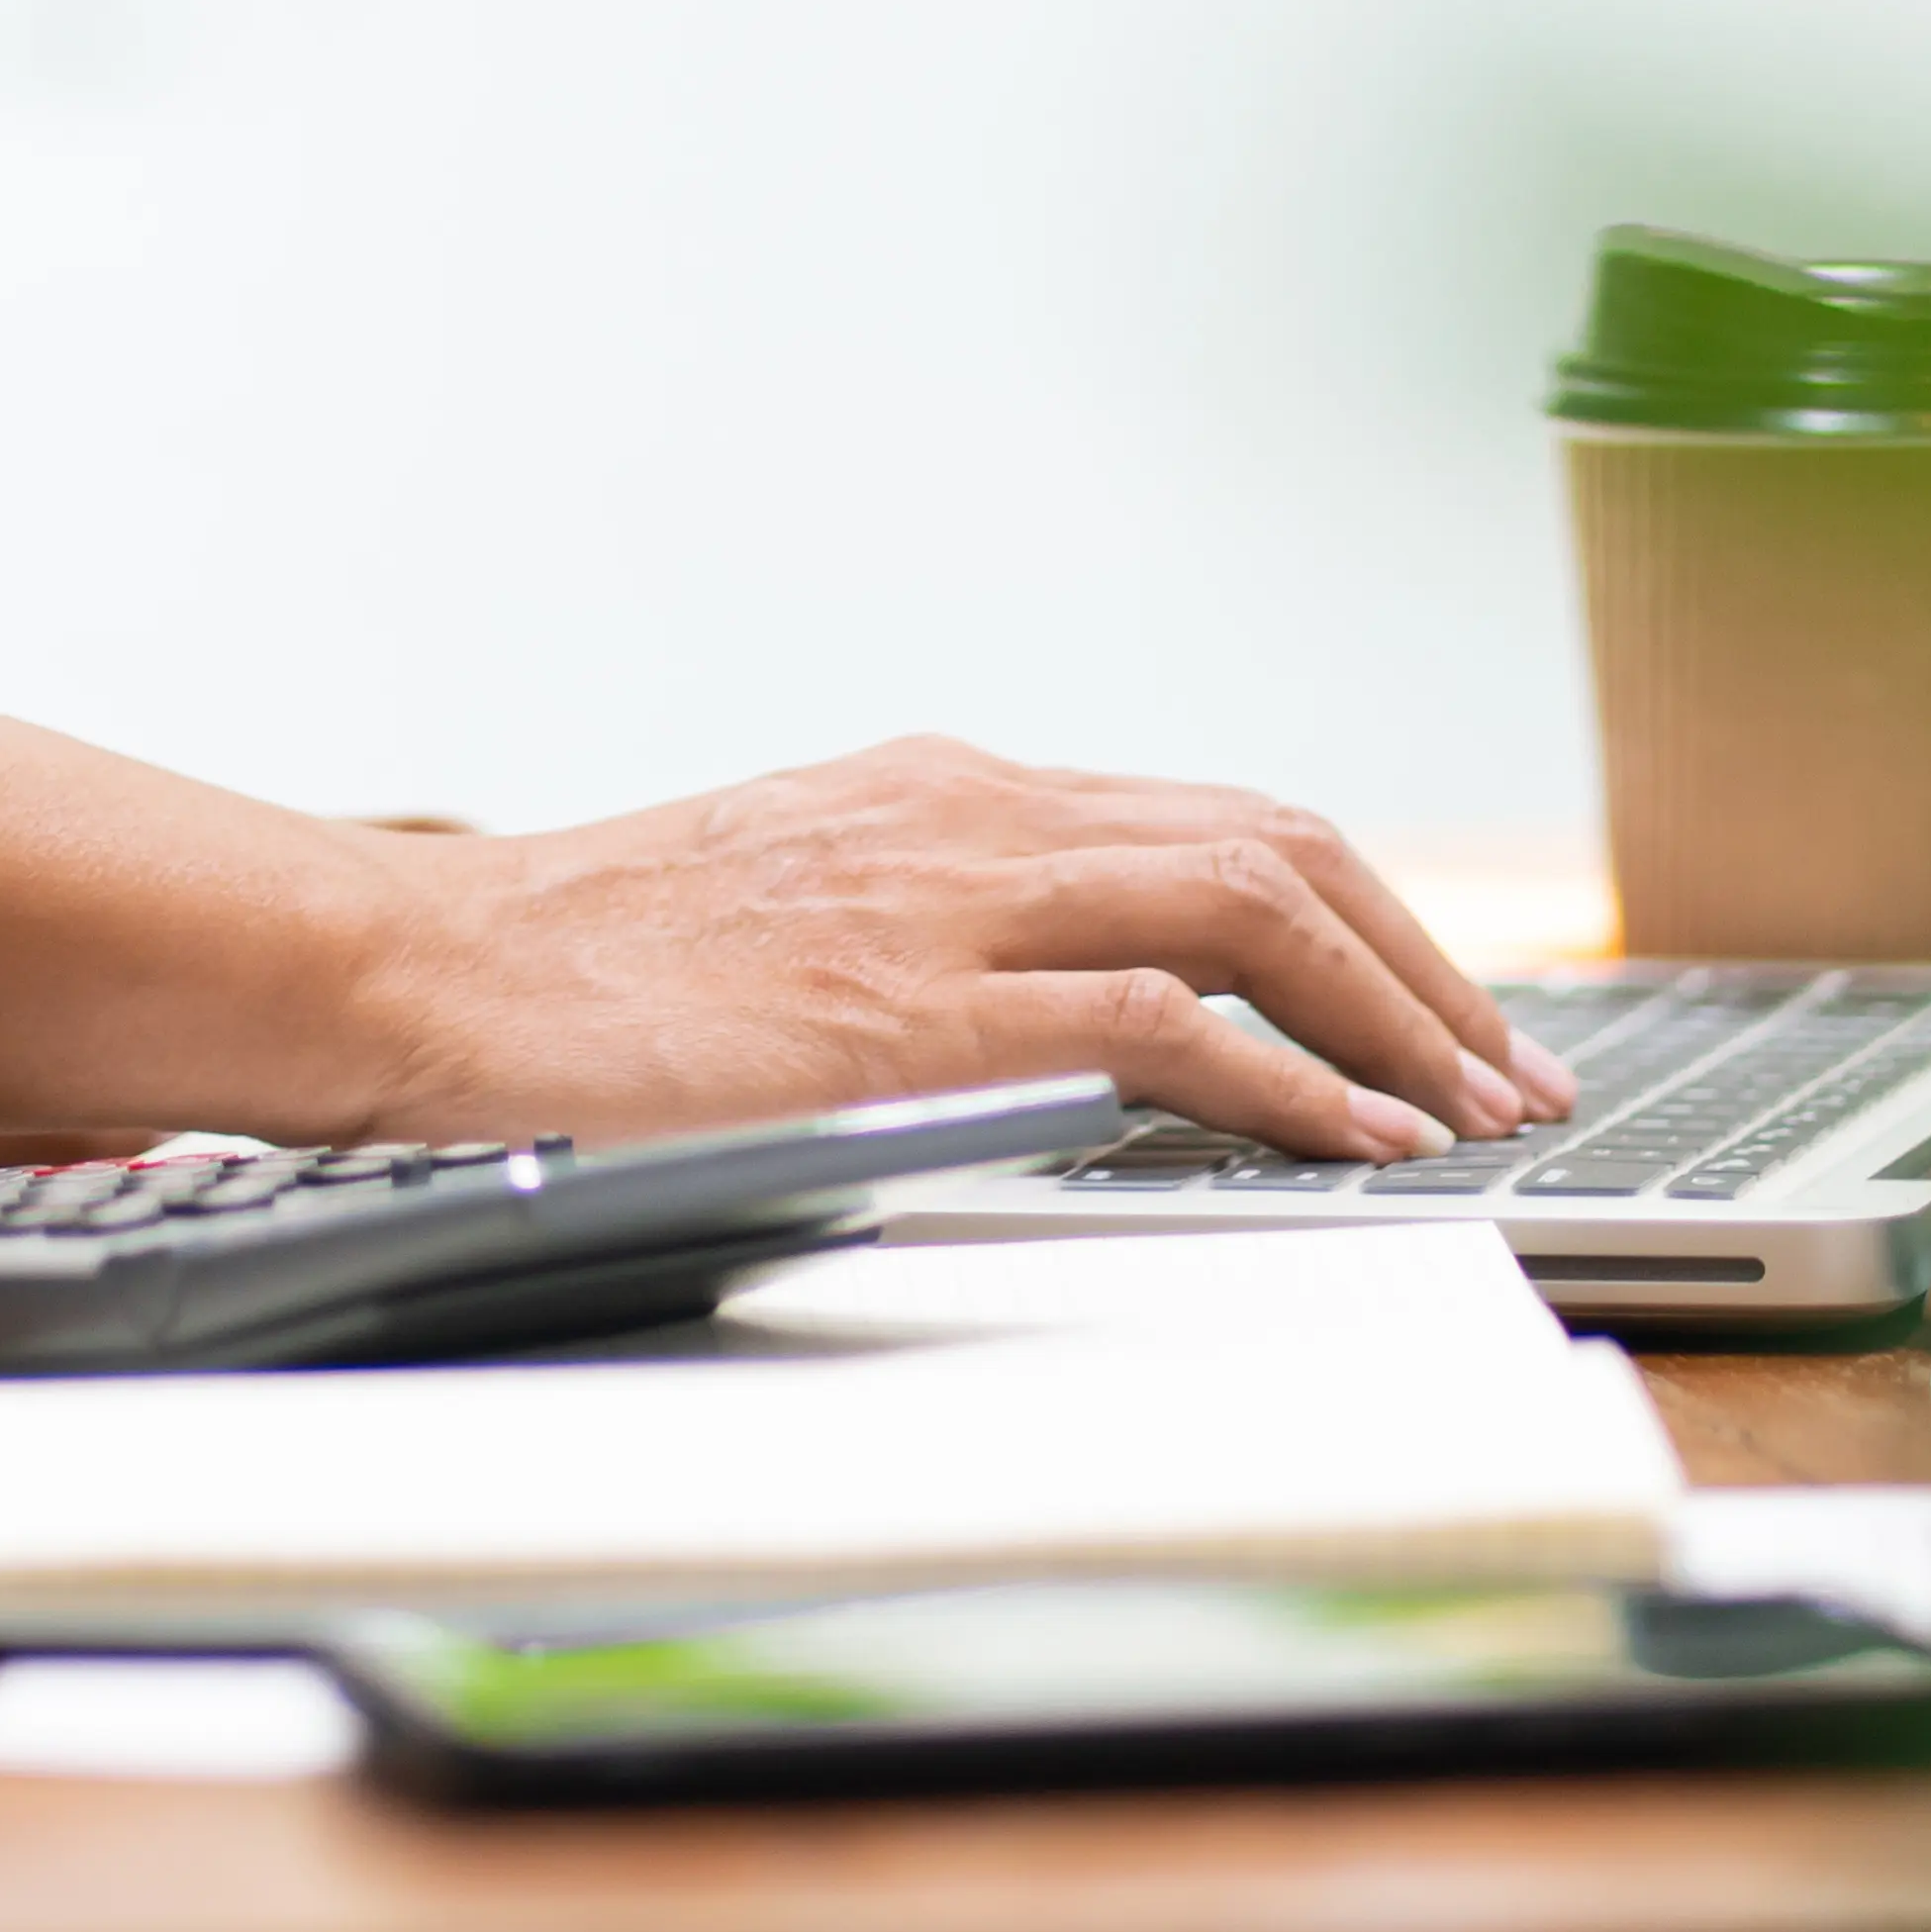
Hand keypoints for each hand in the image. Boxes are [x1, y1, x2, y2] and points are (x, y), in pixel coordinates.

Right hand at [339, 737, 1568, 1158]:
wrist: (423, 976)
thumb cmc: (570, 973)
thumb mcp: (781, 912)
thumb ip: (917, 934)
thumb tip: (1041, 1025)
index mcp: (943, 792)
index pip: (1211, 820)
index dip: (1357, 911)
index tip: (1430, 1003)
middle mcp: (974, 818)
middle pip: (1281, 843)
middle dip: (1425, 959)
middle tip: (1507, 1065)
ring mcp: (952, 903)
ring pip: (1258, 906)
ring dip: (1398, 1014)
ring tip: (1472, 1111)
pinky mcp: (920, 1011)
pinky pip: (1167, 1027)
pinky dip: (1291, 1079)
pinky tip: (1354, 1139)